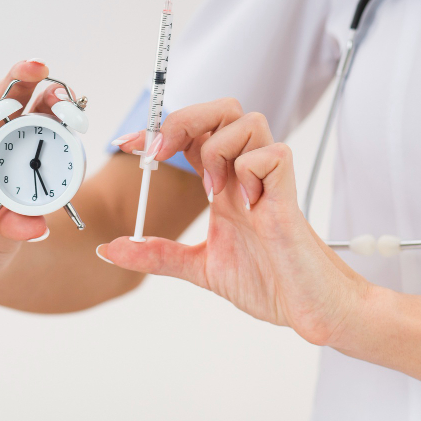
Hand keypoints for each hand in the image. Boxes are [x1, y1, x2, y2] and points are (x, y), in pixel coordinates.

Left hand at [102, 99, 369, 345]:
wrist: (312, 311)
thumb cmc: (271, 283)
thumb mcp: (199, 268)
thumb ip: (157, 255)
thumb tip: (109, 249)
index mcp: (223, 186)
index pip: (192, 135)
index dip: (159, 130)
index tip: (128, 145)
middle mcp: (245, 176)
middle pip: (223, 110)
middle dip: (185, 120)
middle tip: (161, 154)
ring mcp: (268, 183)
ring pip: (249, 122)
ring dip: (218, 147)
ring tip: (212, 190)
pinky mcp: (288, 198)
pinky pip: (274, 156)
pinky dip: (252, 172)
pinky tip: (248, 205)